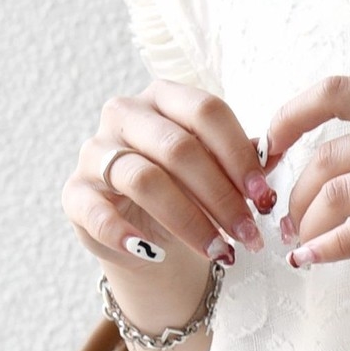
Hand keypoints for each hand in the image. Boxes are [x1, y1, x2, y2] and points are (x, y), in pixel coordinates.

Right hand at [62, 81, 276, 270]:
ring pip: (144, 179)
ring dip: (189, 220)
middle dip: (221, 196)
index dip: (239, 154)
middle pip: (178, 148)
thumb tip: (274, 158)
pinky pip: (95, 211)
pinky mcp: (75, 193)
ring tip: (220, 251)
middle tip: (249, 232)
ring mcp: (95, 152)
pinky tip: (156, 253)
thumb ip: (244, 160)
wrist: (148, 230)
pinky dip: (125, 234)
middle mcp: (126, 115)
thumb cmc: (190, 188)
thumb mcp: (219, 169)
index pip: (207, 111)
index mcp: (166, 97)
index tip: (265, 195)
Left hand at [266, 78, 349, 271]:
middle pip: (328, 154)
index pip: (335, 92)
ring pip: (340, 193)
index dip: (287, 119)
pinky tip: (313, 260)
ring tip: (299, 242)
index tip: (265, 149)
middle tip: (284, 219)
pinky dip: (330, 247)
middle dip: (292, 192)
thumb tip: (341, 157)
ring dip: (306, 223)